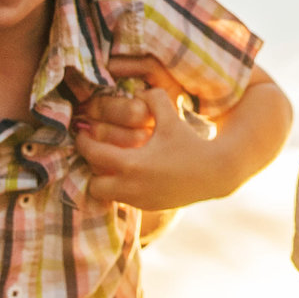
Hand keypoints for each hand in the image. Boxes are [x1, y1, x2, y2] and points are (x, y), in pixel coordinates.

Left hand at [76, 79, 229, 210]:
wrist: (215, 173)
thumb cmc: (191, 143)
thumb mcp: (170, 117)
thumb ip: (152, 98)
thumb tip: (138, 91)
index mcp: (132, 163)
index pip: (93, 154)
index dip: (83, 141)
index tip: (83, 132)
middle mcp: (131, 186)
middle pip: (93, 185)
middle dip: (91, 169)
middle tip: (98, 153)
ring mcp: (140, 200)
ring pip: (107, 195)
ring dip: (106, 180)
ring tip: (113, 163)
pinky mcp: (149, 206)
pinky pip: (124, 199)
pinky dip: (122, 187)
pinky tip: (132, 173)